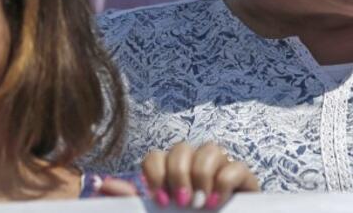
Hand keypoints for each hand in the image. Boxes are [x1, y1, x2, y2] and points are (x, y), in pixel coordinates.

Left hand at [141, 142, 259, 209]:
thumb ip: (132, 203)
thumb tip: (107, 184)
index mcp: (170, 176)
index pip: (156, 157)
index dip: (156, 174)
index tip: (160, 202)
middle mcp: (194, 167)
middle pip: (182, 148)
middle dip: (179, 174)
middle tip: (182, 203)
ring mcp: (221, 170)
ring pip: (211, 148)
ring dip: (202, 175)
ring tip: (201, 204)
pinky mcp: (244, 180)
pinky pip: (236, 166)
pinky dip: (224, 183)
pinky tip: (217, 203)